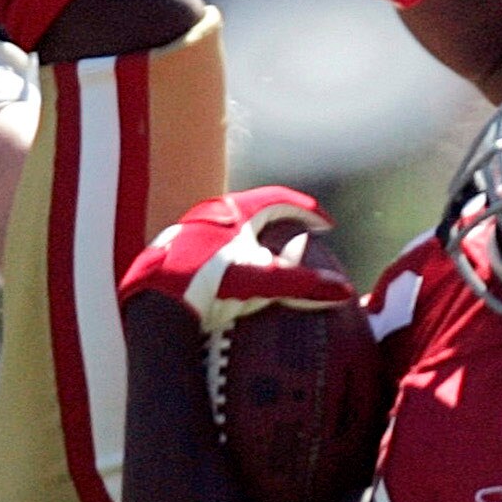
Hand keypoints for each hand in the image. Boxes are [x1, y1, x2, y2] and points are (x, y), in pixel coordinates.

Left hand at [118, 187, 355, 336]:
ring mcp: (187, 232)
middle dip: (277, 224)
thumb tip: (344, 291)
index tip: (325, 223)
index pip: (279, 199)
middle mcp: (210, 213)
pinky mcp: (171, 254)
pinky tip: (228, 282)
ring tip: (263, 263)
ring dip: (249, 243)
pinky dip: (226, 261)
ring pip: (227, 231)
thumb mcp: (263, 283)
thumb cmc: (211, 284)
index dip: (306, 210)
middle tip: (297, 238)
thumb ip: (303, 285)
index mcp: (235, 210)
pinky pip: (207, 251)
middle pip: (253, 212)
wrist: (157, 301)